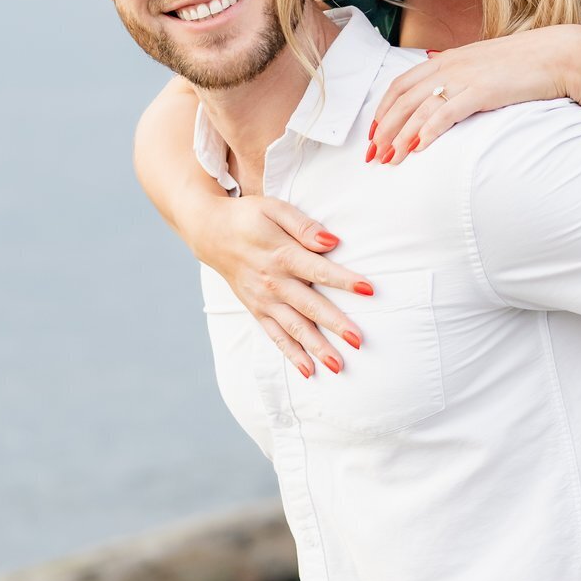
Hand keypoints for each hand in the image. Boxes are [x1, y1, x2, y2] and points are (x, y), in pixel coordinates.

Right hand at [207, 193, 373, 376]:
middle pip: (309, 306)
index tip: (369, 290)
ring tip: (338, 366)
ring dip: (316, 348)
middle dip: (335, 324)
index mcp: (282, 254)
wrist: (211, 232)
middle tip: (359, 340)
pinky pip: (276, 336)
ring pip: (294, 328)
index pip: (318, 269)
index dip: (344, 280)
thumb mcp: (275, 209)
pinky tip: (308, 371)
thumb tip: (331, 241)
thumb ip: (303, 226)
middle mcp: (273, 282)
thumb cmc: (249, 217)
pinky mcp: (257, 310)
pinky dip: (291, 354)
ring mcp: (264, 300)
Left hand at [368, 28, 576, 163]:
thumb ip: (459, 76)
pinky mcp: (482, 91)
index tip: (373, 133)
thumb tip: (441, 89)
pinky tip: (418, 148)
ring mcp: (464, 77)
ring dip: (400, 137)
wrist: (557, 54)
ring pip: (419, 109)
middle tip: (373, 155)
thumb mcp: (482, 65)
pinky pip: (447, 113)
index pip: (400, 84)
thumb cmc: (523, 63)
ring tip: (390, 159)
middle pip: (402, 100)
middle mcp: (449, 66)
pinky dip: (428, 131)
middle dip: (383, 129)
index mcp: (446, 59)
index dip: (382, 110)